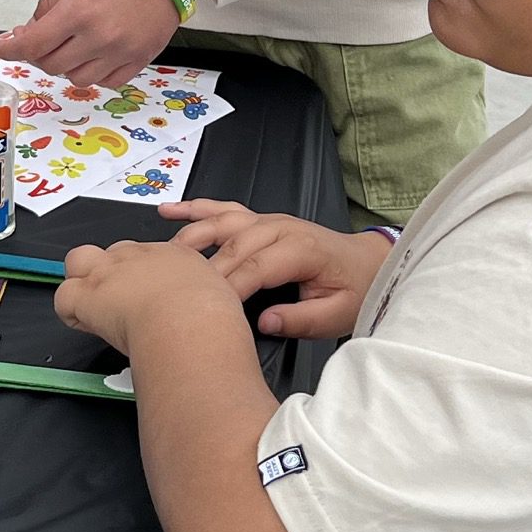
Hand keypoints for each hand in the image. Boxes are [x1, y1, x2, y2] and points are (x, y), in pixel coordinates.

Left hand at [0, 0, 208, 87]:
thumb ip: (51, 2)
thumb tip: (32, 28)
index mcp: (79, 11)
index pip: (32, 44)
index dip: (10, 50)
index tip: (2, 48)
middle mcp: (99, 38)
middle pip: (51, 65)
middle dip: (37, 54)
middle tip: (38, 39)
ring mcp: (121, 52)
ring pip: (77, 79)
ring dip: (64, 66)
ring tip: (68, 47)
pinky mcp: (140, 58)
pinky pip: (108, 82)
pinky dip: (94, 74)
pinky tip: (92, 56)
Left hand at [54, 234, 241, 356]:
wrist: (188, 320)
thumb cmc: (209, 315)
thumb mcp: (221, 296)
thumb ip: (209, 297)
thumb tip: (212, 311)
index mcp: (173, 255)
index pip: (146, 255)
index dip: (141, 274)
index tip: (146, 293)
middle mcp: (138, 257)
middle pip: (113, 251)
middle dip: (112, 271)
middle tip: (121, 299)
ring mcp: (110, 273)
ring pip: (78, 260)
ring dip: (82, 280)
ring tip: (93, 305)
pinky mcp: (89, 295)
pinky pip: (64, 297)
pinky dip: (69, 311)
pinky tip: (84, 323)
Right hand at [160, 201, 393, 340]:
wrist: (368, 264)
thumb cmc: (354, 289)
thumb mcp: (337, 314)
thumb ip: (301, 319)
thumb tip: (265, 322)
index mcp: (301, 249)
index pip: (256, 268)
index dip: (229, 289)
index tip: (207, 309)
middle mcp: (281, 228)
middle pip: (233, 247)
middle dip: (204, 270)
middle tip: (177, 292)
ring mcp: (268, 220)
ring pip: (222, 223)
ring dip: (191, 236)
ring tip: (163, 255)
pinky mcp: (260, 220)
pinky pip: (223, 209)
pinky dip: (195, 209)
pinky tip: (168, 211)